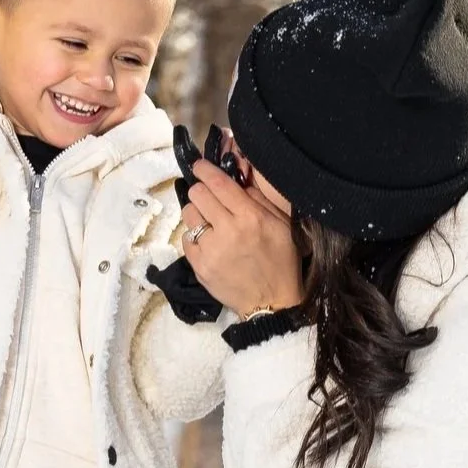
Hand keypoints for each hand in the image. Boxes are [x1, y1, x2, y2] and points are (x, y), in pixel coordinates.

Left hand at [180, 160, 304, 317]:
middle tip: (209, 197)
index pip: (218, 183)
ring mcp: (210, 249)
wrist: (271, 302)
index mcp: (250, 217)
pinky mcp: (199, 265)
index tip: (199, 165)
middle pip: (198, 194)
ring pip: (188, 213)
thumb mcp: (281, 225)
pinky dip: (195, 235)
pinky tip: (208, 241)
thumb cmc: (281, 261)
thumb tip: (238, 176)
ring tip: (209, 221)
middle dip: (202, 191)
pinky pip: (186, 238)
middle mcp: (228, 230)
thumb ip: (258, 198)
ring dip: (197, 212)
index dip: (205, 169)